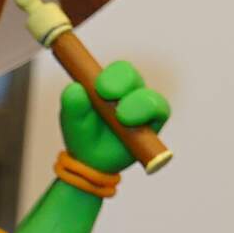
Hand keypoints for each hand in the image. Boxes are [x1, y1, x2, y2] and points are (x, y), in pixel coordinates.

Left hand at [59, 60, 170, 174]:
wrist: (91, 162)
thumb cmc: (82, 134)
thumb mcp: (72, 120)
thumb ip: (72, 103)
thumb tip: (75, 88)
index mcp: (110, 84)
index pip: (118, 70)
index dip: (113, 76)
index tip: (101, 89)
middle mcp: (129, 91)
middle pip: (134, 78)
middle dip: (124, 85)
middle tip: (109, 98)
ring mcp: (143, 106)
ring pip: (150, 96)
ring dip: (138, 104)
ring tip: (123, 119)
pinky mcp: (154, 122)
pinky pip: (161, 111)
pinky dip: (150, 114)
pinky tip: (136, 125)